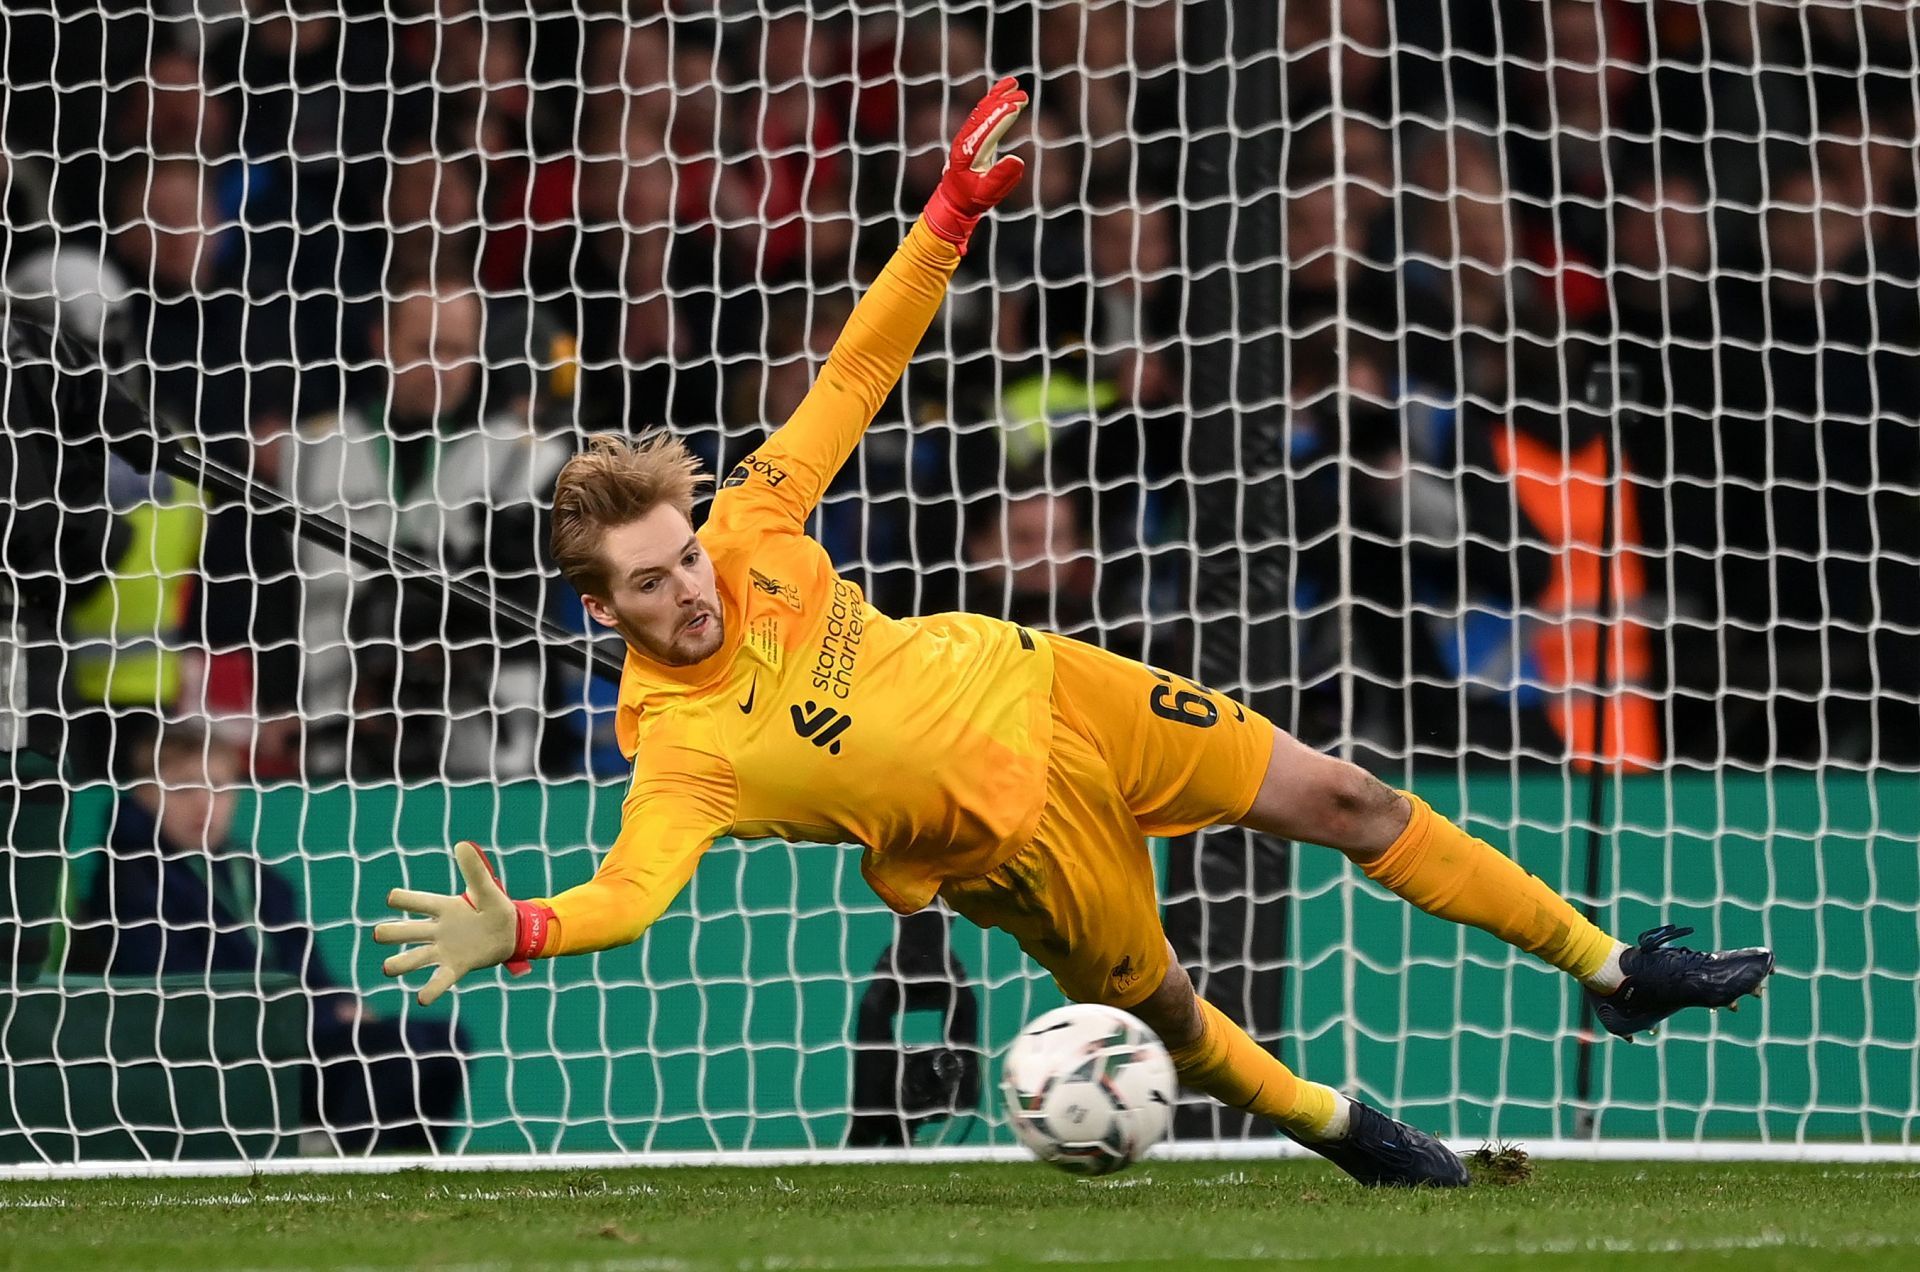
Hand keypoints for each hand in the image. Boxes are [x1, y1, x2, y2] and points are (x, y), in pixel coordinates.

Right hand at [372, 841, 553, 1004]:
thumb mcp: (488, 889)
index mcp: (443, 908)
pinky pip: (439, 979)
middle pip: (406, 931)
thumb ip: (475, 871)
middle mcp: (437, 930)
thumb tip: (463, 844)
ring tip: (388, 968)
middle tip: (380, 934)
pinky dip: (431, 989)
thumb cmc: (495, 908)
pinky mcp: (456, 967)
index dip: (404, 899)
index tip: (393, 898)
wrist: (512, 934)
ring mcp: (443, 950)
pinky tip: (422, 998)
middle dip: (391, 933)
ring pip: (415, 958)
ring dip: (401, 963)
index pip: (417, 902)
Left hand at [922, 76, 1027, 251]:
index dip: (1002, 116)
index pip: (986, 129)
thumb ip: (1001, 177)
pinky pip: (982, 114)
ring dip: (997, 96)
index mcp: (967, 152)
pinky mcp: (971, 136)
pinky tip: (1004, 92)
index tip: (1017, 104)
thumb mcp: (987, 193)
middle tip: (1022, 94)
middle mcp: (964, 140)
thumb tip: (1018, 160)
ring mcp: (966, 136)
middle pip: (983, 114)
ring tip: (1013, 83)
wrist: (953, 202)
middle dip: (1002, 102)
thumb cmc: (971, 199)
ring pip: (981, 110)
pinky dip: (993, 101)